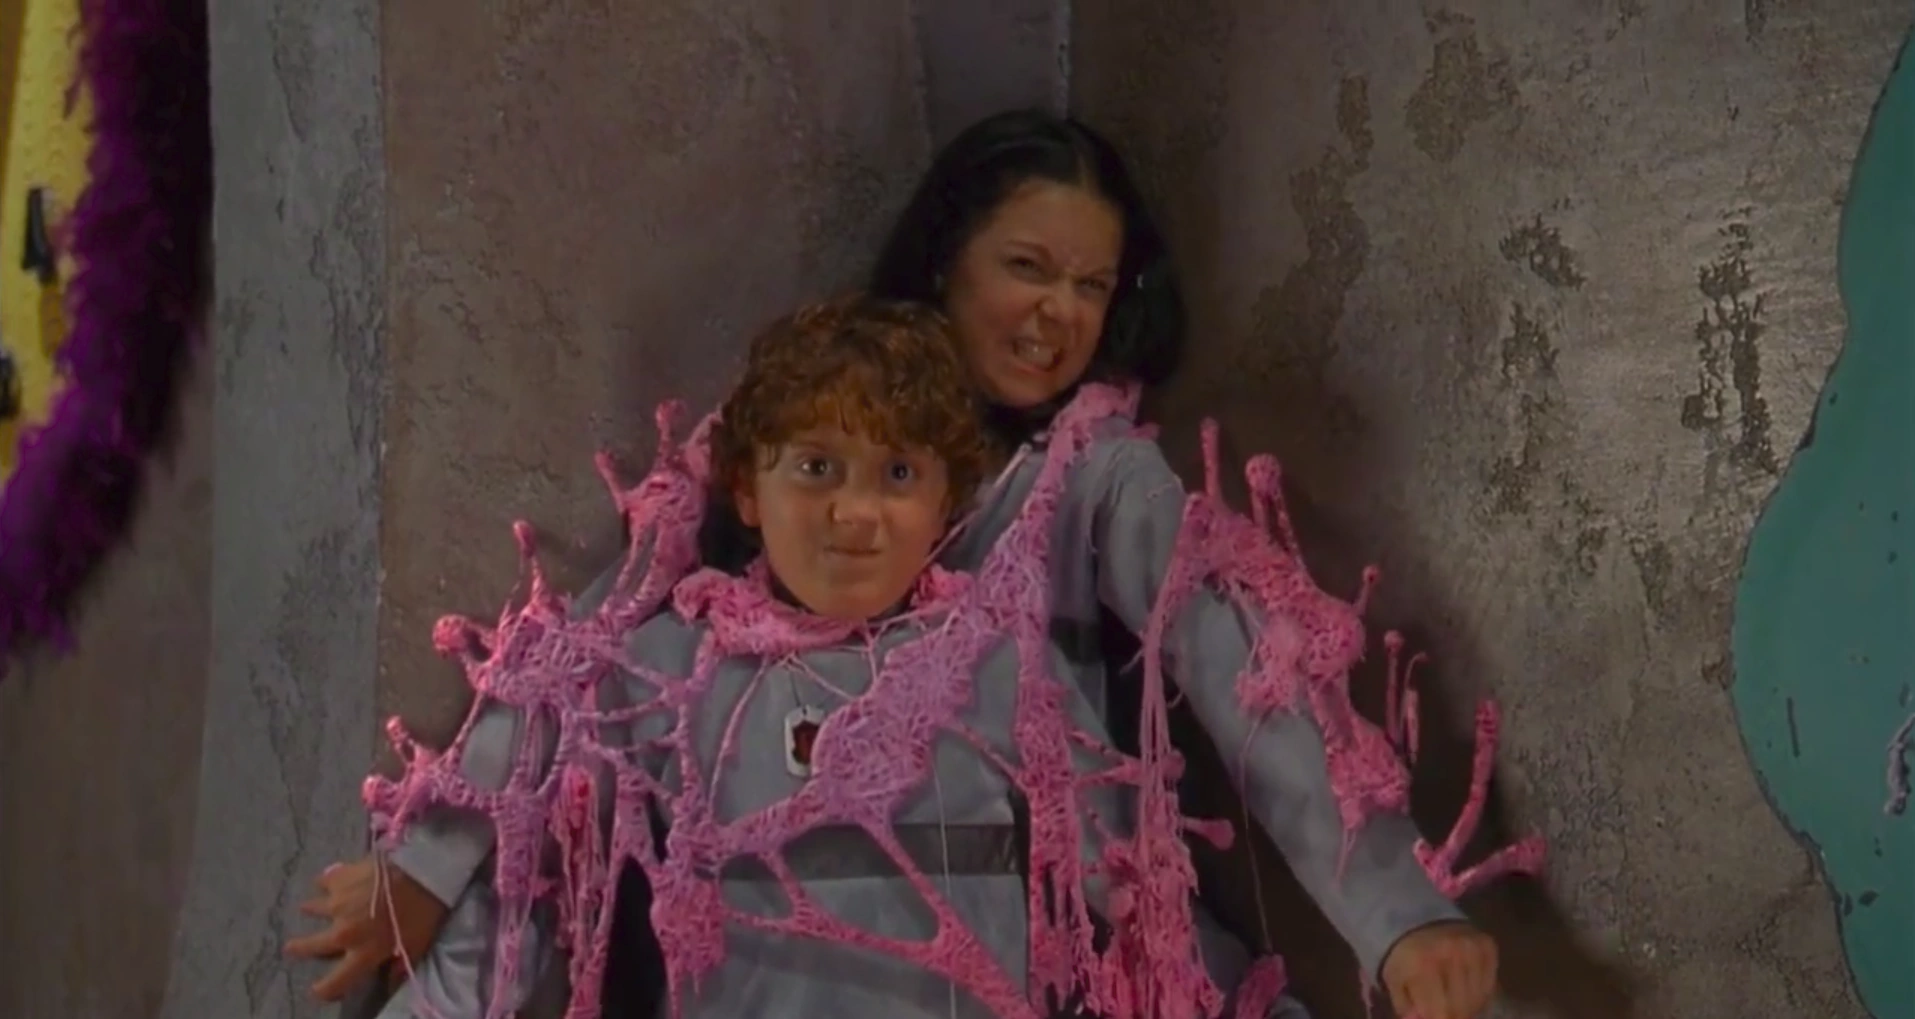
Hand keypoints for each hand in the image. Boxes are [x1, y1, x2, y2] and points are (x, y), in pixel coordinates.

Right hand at [282, 855, 449, 1000]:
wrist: (422, 873)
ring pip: (313, 910)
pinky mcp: (339, 878)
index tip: (317, 989)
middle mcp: (343, 933)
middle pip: (311, 947)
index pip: (334, 982)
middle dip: (299, 948)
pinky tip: (327, 880)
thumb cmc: (424, 913)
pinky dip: (325, 883)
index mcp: (362, 954)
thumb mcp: (416, 946)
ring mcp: (337, 904)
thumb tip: (390, 982)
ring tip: (307, 908)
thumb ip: (398, 966)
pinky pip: (324, 881)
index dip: (324, 989)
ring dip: (311, 910)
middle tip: (290, 947)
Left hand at [1379, 920, 1498, 1018]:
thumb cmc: (1405, 957)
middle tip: (1443, 1011)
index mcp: (1423, 964)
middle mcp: (1451, 954)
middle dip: (1452, 1016)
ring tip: (1453, 1000)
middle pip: (1461, 1008)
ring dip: (1467, 1006)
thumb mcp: (1395, 982)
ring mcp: (1472, 949)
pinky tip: (1466, 989)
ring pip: (1478, 999)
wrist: (1419, 921)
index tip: (1433, 1017)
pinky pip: (1489, 985)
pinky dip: (1479, 994)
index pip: (1440, 1011)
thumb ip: (1406, 1007)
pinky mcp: (1487, 946)